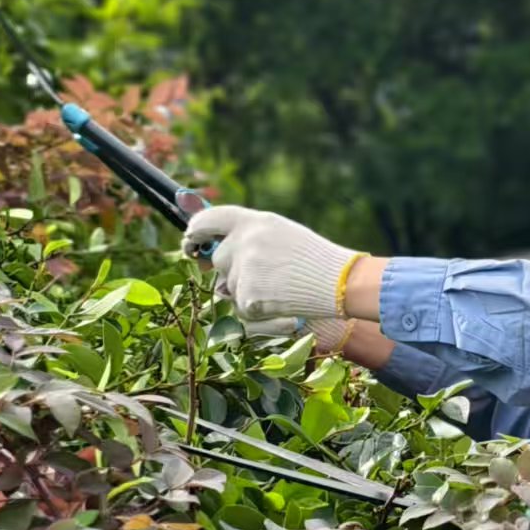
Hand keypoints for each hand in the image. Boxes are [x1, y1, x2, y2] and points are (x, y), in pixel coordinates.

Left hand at [183, 206, 363, 321]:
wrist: (339, 282)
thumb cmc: (315, 260)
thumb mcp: (281, 235)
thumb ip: (248, 239)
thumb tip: (204, 258)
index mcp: (255, 222)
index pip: (209, 219)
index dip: (196, 230)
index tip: (190, 241)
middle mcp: (245, 242)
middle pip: (219, 260)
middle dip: (233, 271)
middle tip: (264, 276)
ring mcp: (244, 269)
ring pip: (228, 287)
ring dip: (247, 292)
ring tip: (281, 288)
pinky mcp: (248, 295)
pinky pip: (240, 308)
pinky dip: (257, 310)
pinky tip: (280, 302)